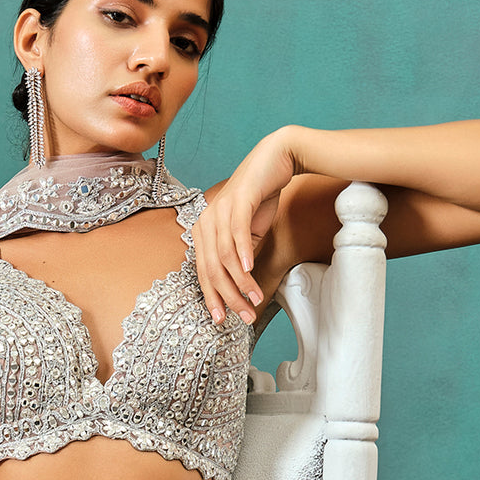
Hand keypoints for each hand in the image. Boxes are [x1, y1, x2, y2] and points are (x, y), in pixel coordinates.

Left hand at [193, 127, 301, 326]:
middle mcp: (205, 221)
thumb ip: (239, 256)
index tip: (222, 320)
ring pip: (224, 257)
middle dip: (228, 297)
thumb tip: (239, 285)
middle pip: (212, 269)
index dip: (212, 298)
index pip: (203, 272)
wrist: (276, 159)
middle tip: (244, 316)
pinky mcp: (237, 200)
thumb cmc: (261, 197)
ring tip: (254, 299)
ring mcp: (219, 210)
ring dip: (240, 282)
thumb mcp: (248, 233)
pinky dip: (243, 254)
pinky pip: (237, 233)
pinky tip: (249, 271)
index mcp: (203, 231)